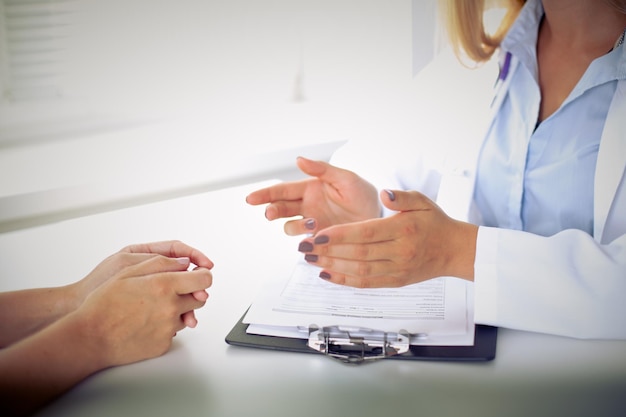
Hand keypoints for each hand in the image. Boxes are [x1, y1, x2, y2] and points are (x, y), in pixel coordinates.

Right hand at [75, 254, 212, 366]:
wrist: (90, 337)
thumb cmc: (103, 304)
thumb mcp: (128, 272)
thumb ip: (160, 263)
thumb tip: (184, 263)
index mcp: (164, 285)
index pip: (203, 279)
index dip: (202, 275)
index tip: (197, 275)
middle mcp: (170, 307)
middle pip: (199, 298)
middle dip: (190, 293)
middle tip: (170, 291)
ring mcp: (168, 328)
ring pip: (187, 315)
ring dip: (177, 310)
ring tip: (151, 308)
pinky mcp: (163, 344)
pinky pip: (173, 332)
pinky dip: (164, 326)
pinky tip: (145, 323)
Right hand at [246, 157, 380, 234]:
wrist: (379, 217)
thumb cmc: (363, 194)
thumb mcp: (345, 178)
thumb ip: (322, 169)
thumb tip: (298, 159)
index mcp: (310, 188)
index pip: (282, 190)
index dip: (265, 194)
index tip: (251, 199)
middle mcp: (307, 206)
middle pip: (280, 209)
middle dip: (272, 211)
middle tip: (271, 214)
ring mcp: (312, 224)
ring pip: (289, 226)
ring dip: (295, 226)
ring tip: (312, 223)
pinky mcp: (320, 239)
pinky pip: (305, 242)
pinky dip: (306, 241)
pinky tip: (315, 238)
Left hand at [298, 190, 477, 287]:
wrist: (454, 250)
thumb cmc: (435, 223)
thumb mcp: (422, 200)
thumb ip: (401, 196)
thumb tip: (384, 193)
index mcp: (404, 229)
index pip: (366, 232)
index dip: (339, 235)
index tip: (318, 235)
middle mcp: (400, 251)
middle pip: (358, 254)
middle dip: (328, 251)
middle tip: (304, 246)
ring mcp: (398, 269)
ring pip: (359, 271)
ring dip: (332, 266)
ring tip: (310, 260)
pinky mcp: (395, 281)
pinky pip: (366, 283)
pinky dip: (345, 281)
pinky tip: (326, 274)